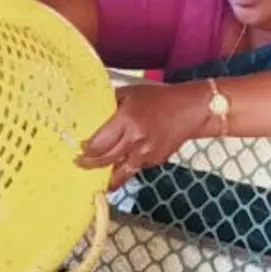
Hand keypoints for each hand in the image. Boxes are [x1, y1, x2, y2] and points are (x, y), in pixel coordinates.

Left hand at [77, 83, 207, 188]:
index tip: (79, 149)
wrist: (191, 110)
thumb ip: (109, 103)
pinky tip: (118, 165)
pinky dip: (125, 167)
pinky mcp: (156, 161)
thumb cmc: (158, 98)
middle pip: (105, 161)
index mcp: (126, 121)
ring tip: (96, 177)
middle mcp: (136, 140)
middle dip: (89, 165)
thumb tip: (89, 111)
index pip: (99, 144)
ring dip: (106, 177)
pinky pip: (135, 167)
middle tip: (80, 163)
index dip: (86, 150)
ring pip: (120, 173)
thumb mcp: (129, 94)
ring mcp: (147, 154)